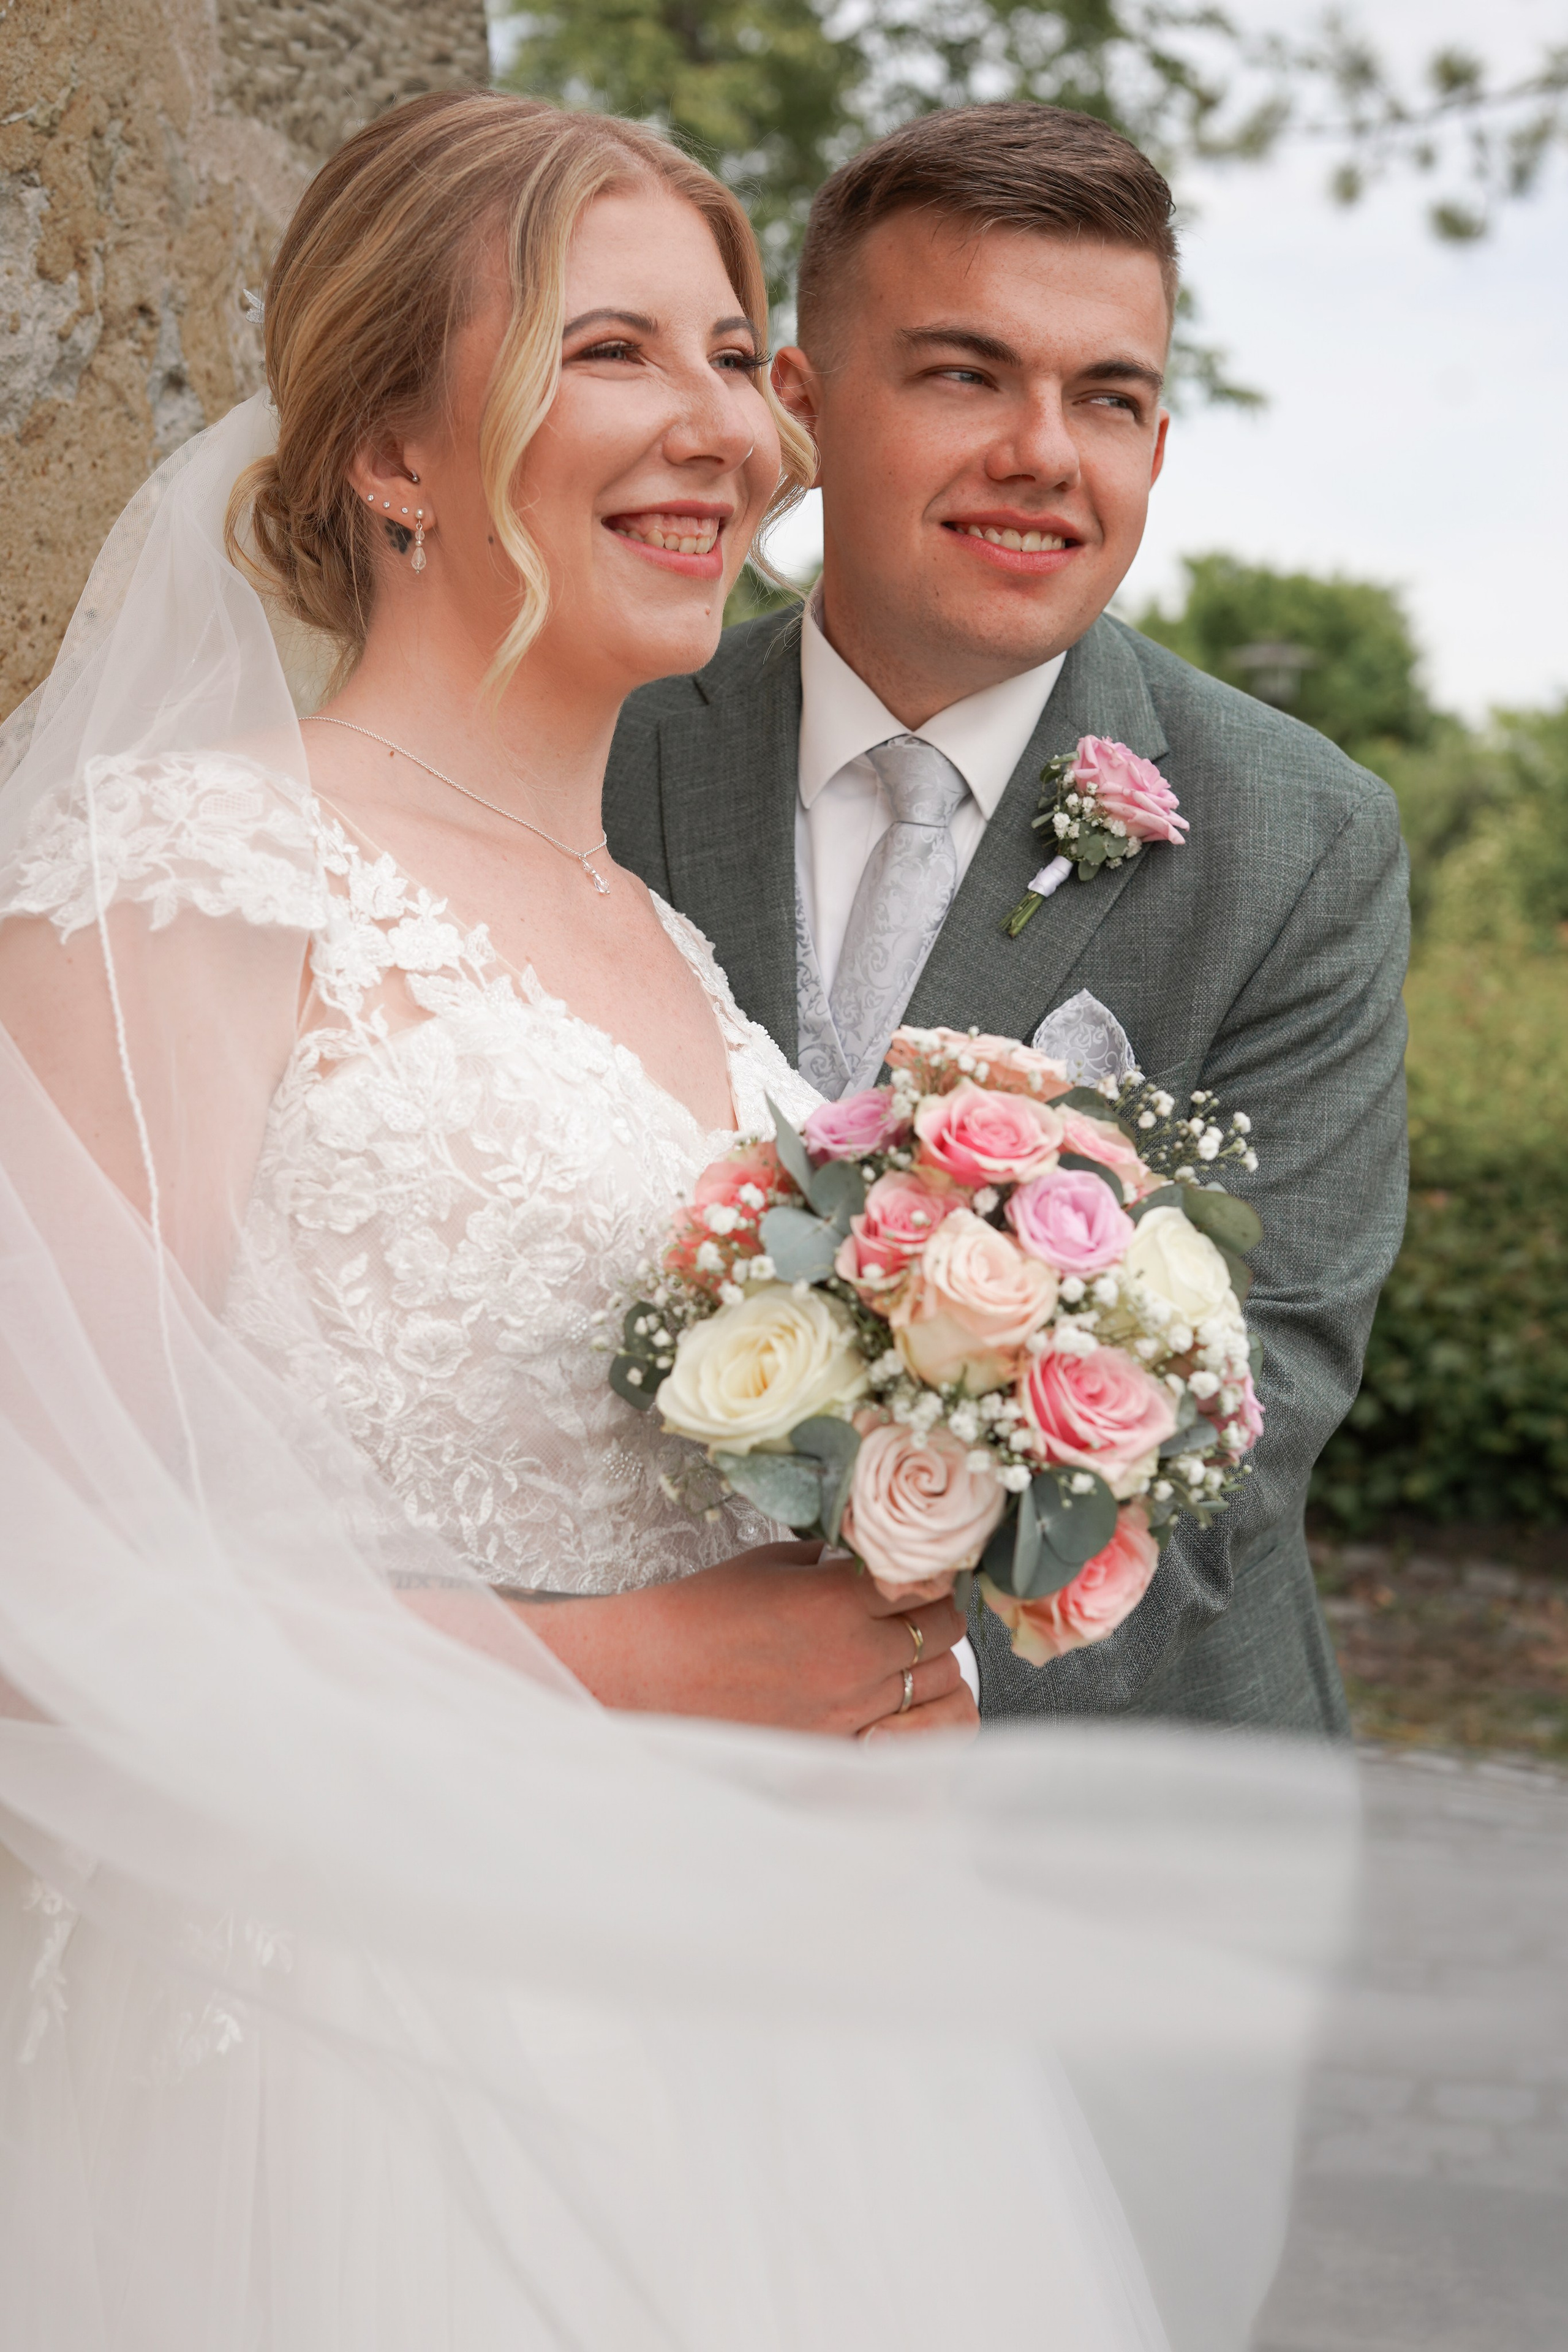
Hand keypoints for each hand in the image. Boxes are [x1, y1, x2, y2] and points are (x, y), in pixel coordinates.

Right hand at [510, 1543, 969, 1736]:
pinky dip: (917, 1715)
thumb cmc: (701, 1612)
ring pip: (943, 1685)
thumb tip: (870, 1555)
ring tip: (902, 1654)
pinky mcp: (839, 1748)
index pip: (933, 1578)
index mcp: (838, 1598)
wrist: (649, 1676)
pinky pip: (916, 1735)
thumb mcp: (770, 1563)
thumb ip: (831, 1559)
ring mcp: (852, 1709)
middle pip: (947, 1630)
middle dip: (936, 1613)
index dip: (933, 1569)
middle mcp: (856, 1656)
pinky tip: (893, 1700)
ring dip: (932, 1664)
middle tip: (911, 1607)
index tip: (921, 1567)